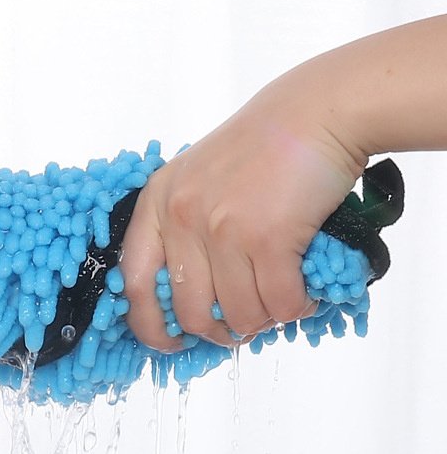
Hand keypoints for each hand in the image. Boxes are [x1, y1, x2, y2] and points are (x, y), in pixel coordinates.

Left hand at [120, 77, 365, 350]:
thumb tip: (191, 307)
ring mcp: (223, 228)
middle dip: (219, 332)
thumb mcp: (198, 181)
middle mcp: (181, 217)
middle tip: (243, 327)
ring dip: (262, 322)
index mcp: (157, 204)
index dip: (150, 326)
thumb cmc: (262, 149)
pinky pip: (278, 302)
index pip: (134, 284)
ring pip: (237, 314)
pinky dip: (295, 309)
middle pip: (189, 312)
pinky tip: (303, 296)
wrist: (319, 110)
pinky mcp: (268, 236)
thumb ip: (183, 233)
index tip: (172, 342)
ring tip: (279, 304)